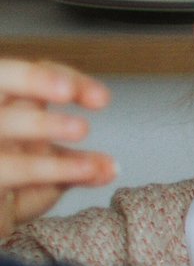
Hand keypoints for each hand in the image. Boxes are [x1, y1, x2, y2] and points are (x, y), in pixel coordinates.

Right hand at [0, 59, 113, 235]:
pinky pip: (10, 167)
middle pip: (0, 80)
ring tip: (81, 128)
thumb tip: (111, 168)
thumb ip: (80, 167)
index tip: (101, 100)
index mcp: (8, 106)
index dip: (64, 79)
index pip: (31, 76)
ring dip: (42, 123)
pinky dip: (52, 167)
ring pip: (3, 122)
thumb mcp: (49, 174)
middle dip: (34, 79)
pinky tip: (86, 171)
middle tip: (68, 91)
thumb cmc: (12, 189)